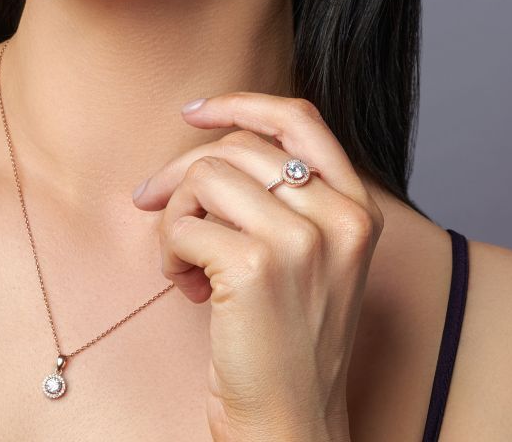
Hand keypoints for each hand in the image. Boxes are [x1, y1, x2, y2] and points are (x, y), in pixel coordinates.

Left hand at [131, 93, 383, 441]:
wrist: (289, 423)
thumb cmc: (287, 339)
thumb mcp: (313, 256)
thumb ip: (284, 195)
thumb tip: (207, 138)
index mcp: (357, 209)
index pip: (300, 118)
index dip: (241, 103)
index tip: (195, 112)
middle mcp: (339, 218)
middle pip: (238, 145)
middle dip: (183, 173)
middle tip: (154, 205)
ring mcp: (301, 241)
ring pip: (205, 175)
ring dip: (175, 217)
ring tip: (182, 262)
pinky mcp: (256, 268)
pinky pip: (184, 225)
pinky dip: (168, 252)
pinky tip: (184, 288)